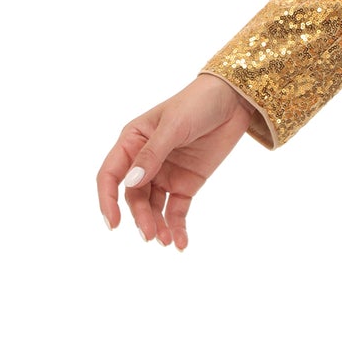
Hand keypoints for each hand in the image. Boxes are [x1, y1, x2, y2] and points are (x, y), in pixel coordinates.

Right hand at [96, 73, 258, 250]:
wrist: (235, 99)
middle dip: (140, 217)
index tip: (112, 222)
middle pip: (134, 196)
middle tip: (150, 235)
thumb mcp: (174, 125)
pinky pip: (176, 209)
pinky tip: (180, 243)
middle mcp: (144, 161)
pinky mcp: (186, 182)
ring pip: (153, 206)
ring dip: (157, 225)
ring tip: (166, 241)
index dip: (107, 200)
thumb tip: (130, 184)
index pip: (110, 175)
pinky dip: (176, 226)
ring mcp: (165, 173)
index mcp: (132, 142)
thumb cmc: (198, 103)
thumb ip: (152, 154)